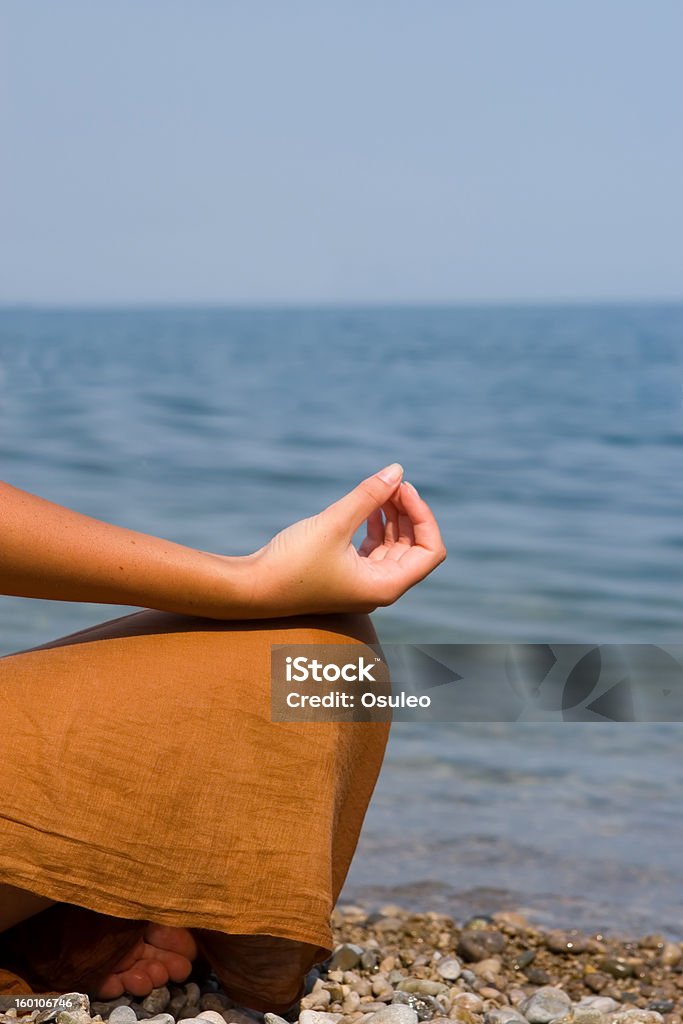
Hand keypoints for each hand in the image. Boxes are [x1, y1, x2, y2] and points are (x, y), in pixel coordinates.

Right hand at [243, 464, 446, 615]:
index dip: (422, 517)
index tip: (402, 488)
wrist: (251, 588)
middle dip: (407, 512)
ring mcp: (363, 584)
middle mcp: (379, 589)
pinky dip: (375, 527)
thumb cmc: (291, 562)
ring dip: (392, 517)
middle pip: (413, 547)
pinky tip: (368, 506)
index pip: (429, 552)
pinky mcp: (346, 575)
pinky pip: (373, 550)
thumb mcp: (333, 524)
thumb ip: (368, 496)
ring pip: (393, 547)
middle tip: (391, 481)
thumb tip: (397, 470)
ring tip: (382, 488)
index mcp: (385, 587)